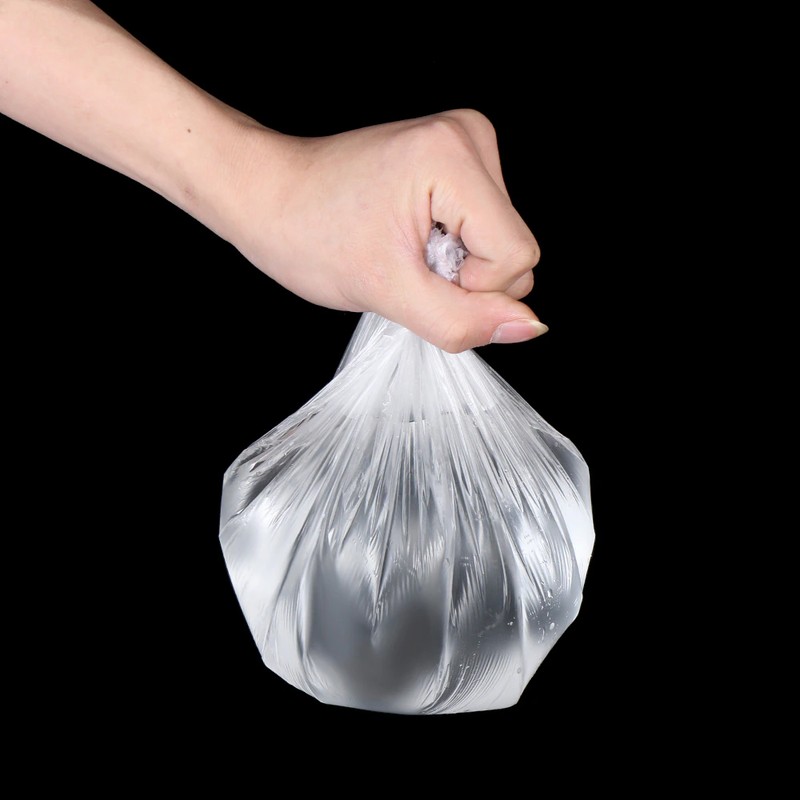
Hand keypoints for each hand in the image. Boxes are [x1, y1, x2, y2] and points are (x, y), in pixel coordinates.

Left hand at [224, 110, 544, 352]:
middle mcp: (467, 136)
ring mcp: (464, 144)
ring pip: (501, 244)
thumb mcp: (386, 290)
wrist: (267, 197)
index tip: (414, 274)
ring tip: (400, 247)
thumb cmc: (305, 231)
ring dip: (454, 266)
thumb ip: (462, 318)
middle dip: (462, 278)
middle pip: (514, 249)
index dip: (471, 289)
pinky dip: (450, 250)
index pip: (516, 256)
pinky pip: (484, 231)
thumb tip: (529, 326)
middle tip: (403, 262)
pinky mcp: (456, 160)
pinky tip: (408, 237)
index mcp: (452, 156)